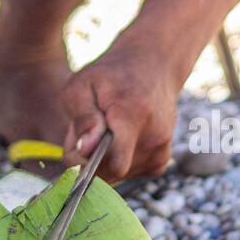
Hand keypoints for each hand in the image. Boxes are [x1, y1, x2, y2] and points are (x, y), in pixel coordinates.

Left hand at [59, 35, 178, 183]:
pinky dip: (119, 161)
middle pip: (110, 172)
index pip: (114, 164)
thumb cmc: (110, 75)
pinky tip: (119, 138)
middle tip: (89, 130)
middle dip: (92, 159)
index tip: (77, 143)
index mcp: (131, 117)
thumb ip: (82, 119)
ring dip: (104, 159)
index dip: (87, 162)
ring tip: (106, 129)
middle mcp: (153, 137)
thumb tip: (84, 151)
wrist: (151, 65)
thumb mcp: (82, 85)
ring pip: (118, 175)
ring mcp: (161, 149)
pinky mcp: (162, 158)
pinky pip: (130, 174)